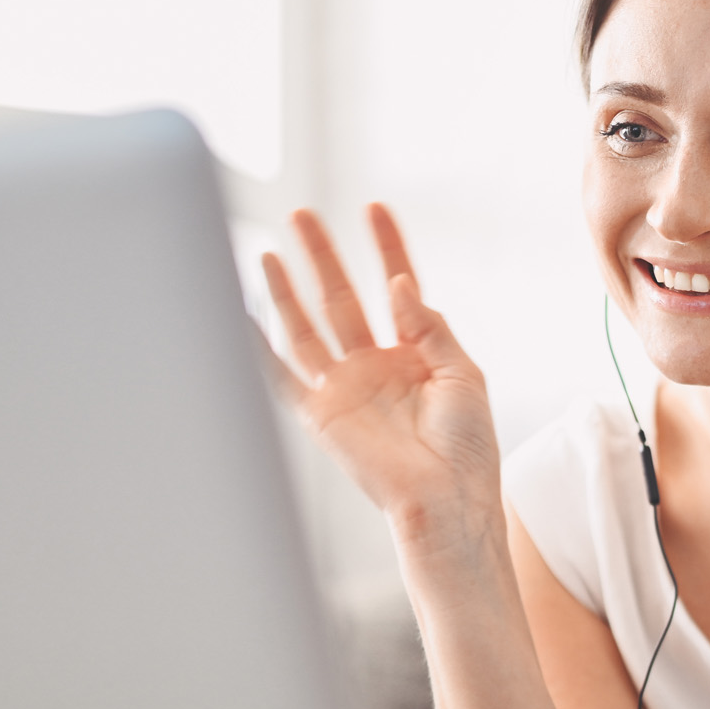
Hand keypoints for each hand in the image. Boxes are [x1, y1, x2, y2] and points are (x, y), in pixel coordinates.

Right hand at [261, 204, 500, 551]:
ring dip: (288, 290)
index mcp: (414, 353)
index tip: (374, 208)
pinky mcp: (323, 415)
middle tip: (304, 215)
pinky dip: (258, 349)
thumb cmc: (467, 447)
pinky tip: (242, 315)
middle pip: (342, 297)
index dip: (386, 247)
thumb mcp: (463, 373)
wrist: (450, 499)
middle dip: (324, 256)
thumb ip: (429, 326)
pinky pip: (283, 377)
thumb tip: (399, 283)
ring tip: (272, 251)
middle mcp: (374, 365)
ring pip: (308, 327)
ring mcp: (346, 388)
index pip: (396, 285)